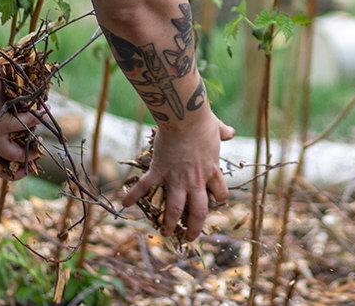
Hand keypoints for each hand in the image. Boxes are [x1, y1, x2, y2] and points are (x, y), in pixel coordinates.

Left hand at [0, 61, 42, 180]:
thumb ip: (1, 121)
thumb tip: (26, 126)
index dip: (7, 172)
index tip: (24, 168)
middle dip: (20, 168)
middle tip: (35, 156)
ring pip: (13, 153)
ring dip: (31, 147)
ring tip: (40, 137)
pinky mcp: (0, 123)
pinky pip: (25, 125)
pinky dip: (36, 117)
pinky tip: (41, 108)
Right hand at [122, 117, 234, 240]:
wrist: (185, 117)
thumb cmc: (202, 121)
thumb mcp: (217, 129)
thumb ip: (223, 132)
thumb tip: (229, 131)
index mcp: (211, 170)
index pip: (220, 194)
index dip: (218, 199)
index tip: (214, 201)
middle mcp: (195, 180)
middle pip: (198, 211)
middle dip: (195, 227)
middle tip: (191, 237)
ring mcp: (177, 178)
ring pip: (174, 208)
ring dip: (170, 223)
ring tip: (166, 232)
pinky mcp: (160, 170)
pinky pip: (145, 187)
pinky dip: (134, 195)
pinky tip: (124, 204)